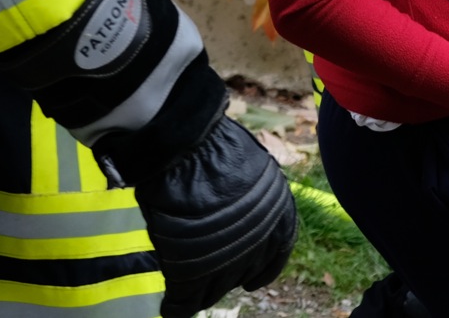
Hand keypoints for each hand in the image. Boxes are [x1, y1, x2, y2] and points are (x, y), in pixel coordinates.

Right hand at [130, 112, 297, 317]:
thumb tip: (238, 206)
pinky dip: (177, 306)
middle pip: (243, 273)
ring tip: (187, 290)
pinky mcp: (193, 272)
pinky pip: (185, 300)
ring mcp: (227, 260)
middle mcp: (260, 243)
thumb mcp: (251, 168)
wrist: (190, 150)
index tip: (252, 282)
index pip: (278, 253)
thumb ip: (250, 196)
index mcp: (279, 215)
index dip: (264, 269)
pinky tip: (170, 307)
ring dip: (202, 291)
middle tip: (209, 274)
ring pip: (214, 290)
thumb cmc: (217, 147)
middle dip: (228, 276)